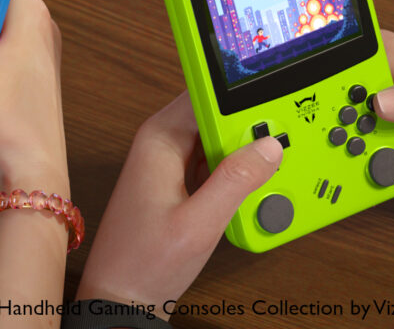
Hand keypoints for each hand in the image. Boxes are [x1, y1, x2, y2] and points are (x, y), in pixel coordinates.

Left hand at [76, 93, 282, 320]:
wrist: (120, 299)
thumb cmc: (144, 263)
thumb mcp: (199, 224)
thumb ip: (236, 182)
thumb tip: (268, 146)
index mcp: (160, 137)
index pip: (205, 94)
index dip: (239, 98)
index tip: (270, 110)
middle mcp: (162, 141)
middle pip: (214, 115)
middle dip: (246, 130)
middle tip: (274, 150)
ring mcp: (169, 161)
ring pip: (217, 139)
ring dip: (242, 154)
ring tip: (263, 176)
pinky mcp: (177, 180)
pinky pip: (212, 162)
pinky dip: (233, 173)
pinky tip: (247, 192)